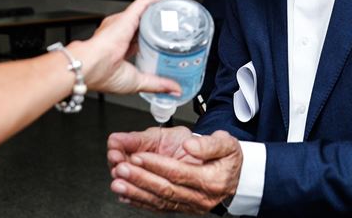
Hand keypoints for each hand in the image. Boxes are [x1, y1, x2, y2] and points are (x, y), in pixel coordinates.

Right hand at [74, 0, 180, 95]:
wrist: (90, 65)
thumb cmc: (102, 74)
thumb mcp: (137, 82)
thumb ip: (157, 84)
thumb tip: (175, 89)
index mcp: (118, 51)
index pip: (137, 44)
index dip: (151, 43)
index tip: (163, 46)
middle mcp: (118, 35)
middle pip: (141, 28)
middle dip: (156, 29)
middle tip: (174, 32)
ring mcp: (121, 25)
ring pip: (142, 14)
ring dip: (157, 13)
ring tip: (173, 16)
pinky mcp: (125, 17)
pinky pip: (141, 4)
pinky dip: (153, 1)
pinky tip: (164, 1)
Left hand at [110, 130, 242, 214]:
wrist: (233, 175)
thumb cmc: (226, 157)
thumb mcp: (226, 143)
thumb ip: (208, 144)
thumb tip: (191, 146)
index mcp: (211, 179)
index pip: (179, 173)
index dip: (157, 164)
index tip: (138, 155)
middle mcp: (199, 197)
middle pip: (166, 189)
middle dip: (140, 178)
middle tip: (121, 168)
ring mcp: (189, 204)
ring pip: (159, 200)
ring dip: (135, 192)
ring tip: (117, 182)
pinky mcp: (181, 207)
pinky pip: (158, 206)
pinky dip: (139, 201)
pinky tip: (124, 194)